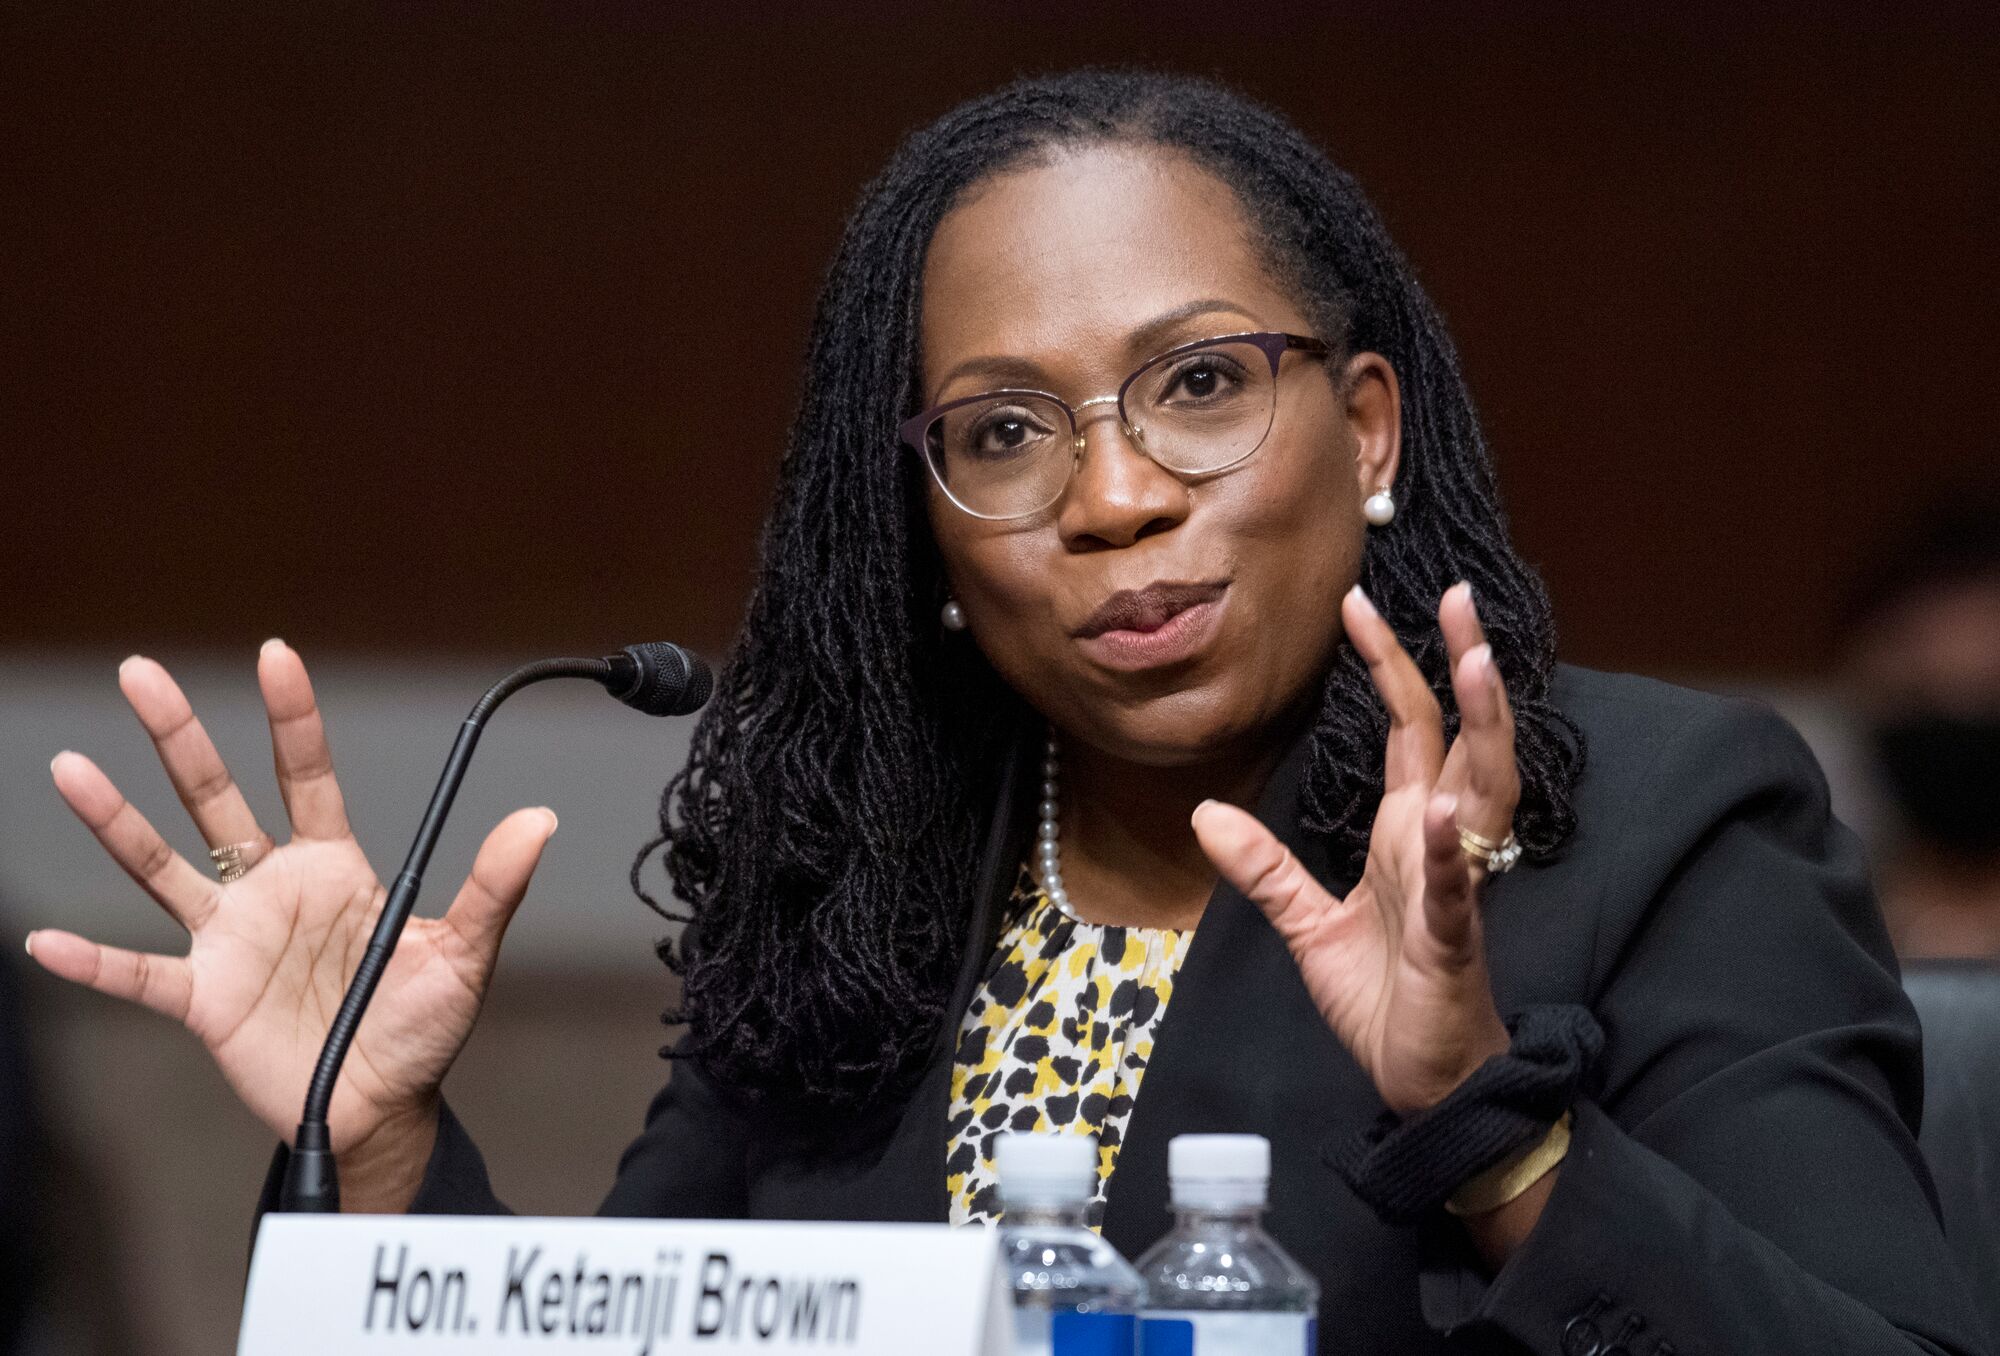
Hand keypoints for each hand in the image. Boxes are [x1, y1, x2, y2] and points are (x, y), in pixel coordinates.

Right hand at [25, 641, 556, 1202]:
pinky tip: (47, 942)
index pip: (307, 775)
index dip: (293, 716)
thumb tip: (540, 820)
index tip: (275, 654)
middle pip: (217, 798)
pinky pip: (139, 976)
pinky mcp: (205, 998)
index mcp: (334, 868)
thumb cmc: (420, 1026)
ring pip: (163, 866)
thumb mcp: (466, 954)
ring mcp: (231, 939)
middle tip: (143, 673)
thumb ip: (493, 886)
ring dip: (118, 821)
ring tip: (71, 770)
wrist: (382, 1107)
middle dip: (180, 737)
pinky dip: (94, 963)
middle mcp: (273, 890)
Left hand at [1193, 582, 1518, 1116]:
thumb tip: (1206, 812)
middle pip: (1461, 738)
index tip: (1360, 605)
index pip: (1408, 731)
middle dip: (1464, 666)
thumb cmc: (1383, 997)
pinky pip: (1457, 891)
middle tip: (1459, 597)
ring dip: (1484, 730)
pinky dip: (1452, 854)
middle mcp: (1441, 845)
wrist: (1422, 1078)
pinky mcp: (1451, 943)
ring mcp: (1453, 889)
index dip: (1389, 667)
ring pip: (1485, 794)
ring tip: (1479, 666)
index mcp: (1409, 832)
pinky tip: (1447, 813)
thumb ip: (1265, 868)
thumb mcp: (1307, 924)